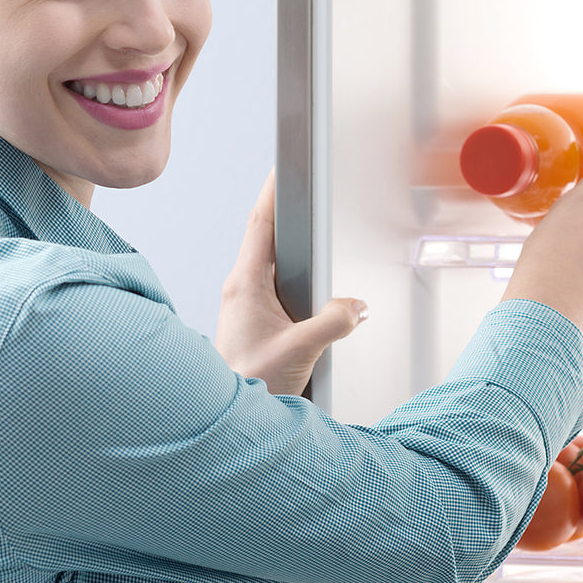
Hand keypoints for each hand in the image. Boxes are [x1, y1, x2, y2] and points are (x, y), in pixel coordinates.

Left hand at [215, 171, 367, 394]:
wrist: (226, 417)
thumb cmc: (250, 383)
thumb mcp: (301, 350)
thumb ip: (334, 322)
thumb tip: (356, 306)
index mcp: (245, 284)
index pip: (260, 223)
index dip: (273, 190)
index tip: (284, 165)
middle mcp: (241, 288)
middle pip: (266, 234)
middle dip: (284, 207)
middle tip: (299, 182)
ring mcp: (246, 303)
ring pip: (271, 260)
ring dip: (289, 242)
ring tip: (307, 220)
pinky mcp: (254, 319)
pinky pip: (276, 283)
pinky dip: (293, 271)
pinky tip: (308, 277)